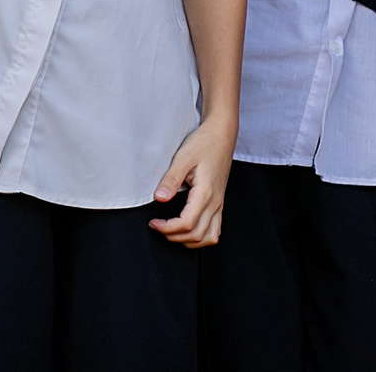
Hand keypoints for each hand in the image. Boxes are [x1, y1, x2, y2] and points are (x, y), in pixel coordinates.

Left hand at [148, 119, 233, 246]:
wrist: (221, 135)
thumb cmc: (203, 143)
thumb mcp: (183, 157)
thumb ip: (171, 179)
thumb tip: (159, 198)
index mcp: (205, 193)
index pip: (187, 223)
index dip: (168, 229)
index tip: (153, 223)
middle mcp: (215, 202)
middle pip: (197, 235)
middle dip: (174, 237)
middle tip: (158, 227)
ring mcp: (219, 204)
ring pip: (209, 237)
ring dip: (189, 241)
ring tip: (172, 232)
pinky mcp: (219, 203)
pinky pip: (215, 230)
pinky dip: (202, 237)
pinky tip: (189, 230)